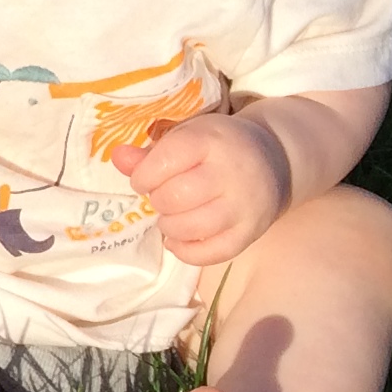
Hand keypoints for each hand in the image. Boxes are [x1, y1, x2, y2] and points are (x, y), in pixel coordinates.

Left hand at [110, 113, 291, 266]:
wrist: (273, 161)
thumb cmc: (217, 149)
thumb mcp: (186, 138)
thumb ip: (149, 153)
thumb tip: (118, 157)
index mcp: (211, 141)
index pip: (164, 162)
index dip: (143, 176)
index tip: (145, 179)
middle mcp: (232, 173)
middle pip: (175, 197)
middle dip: (158, 200)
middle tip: (163, 196)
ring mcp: (245, 205)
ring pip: (190, 227)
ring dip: (169, 226)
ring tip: (171, 216)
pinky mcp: (251, 232)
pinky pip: (210, 254)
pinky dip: (186, 251)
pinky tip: (179, 239)